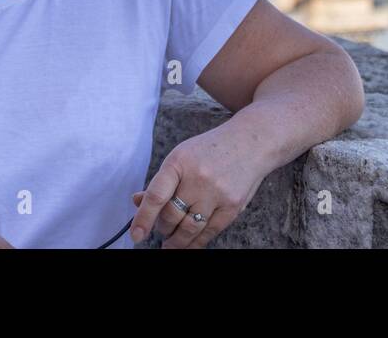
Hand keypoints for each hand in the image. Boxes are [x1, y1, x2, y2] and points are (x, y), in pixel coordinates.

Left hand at [130, 124, 268, 248]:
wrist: (251, 142)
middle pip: (171, 216)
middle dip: (163, 228)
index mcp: (179, 162)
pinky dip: (195, 243)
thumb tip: (138, 201)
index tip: (136, 235)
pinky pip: (209, 233)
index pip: (156, 195)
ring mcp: (216, 193)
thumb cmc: (211, 150)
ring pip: (189, 229)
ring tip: (171, 244)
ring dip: (176, 241)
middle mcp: (198, 178)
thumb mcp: (182, 156)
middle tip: (162, 229)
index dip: (143, 218)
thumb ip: (162, 181)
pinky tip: (188, 245)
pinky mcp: (232, 206)